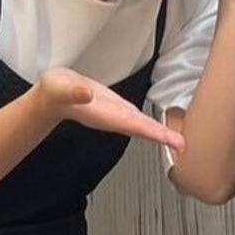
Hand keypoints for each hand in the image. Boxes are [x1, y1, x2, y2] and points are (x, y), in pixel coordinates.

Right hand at [36, 69, 183, 151]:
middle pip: (141, 129)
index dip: (152, 133)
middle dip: (162, 138)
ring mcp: (115, 114)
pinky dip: (150, 123)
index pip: (133, 125)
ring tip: (178, 141)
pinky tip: (161, 128)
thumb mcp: (61, 88)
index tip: (169, 141)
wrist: (51, 95)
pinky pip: (137, 117)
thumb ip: (73, 91)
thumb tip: (86, 93)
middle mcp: (112, 118)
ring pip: (141, 125)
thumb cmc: (53, 92)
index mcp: (103, 115)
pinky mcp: (116, 107)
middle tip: (183, 146)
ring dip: (159, 133)